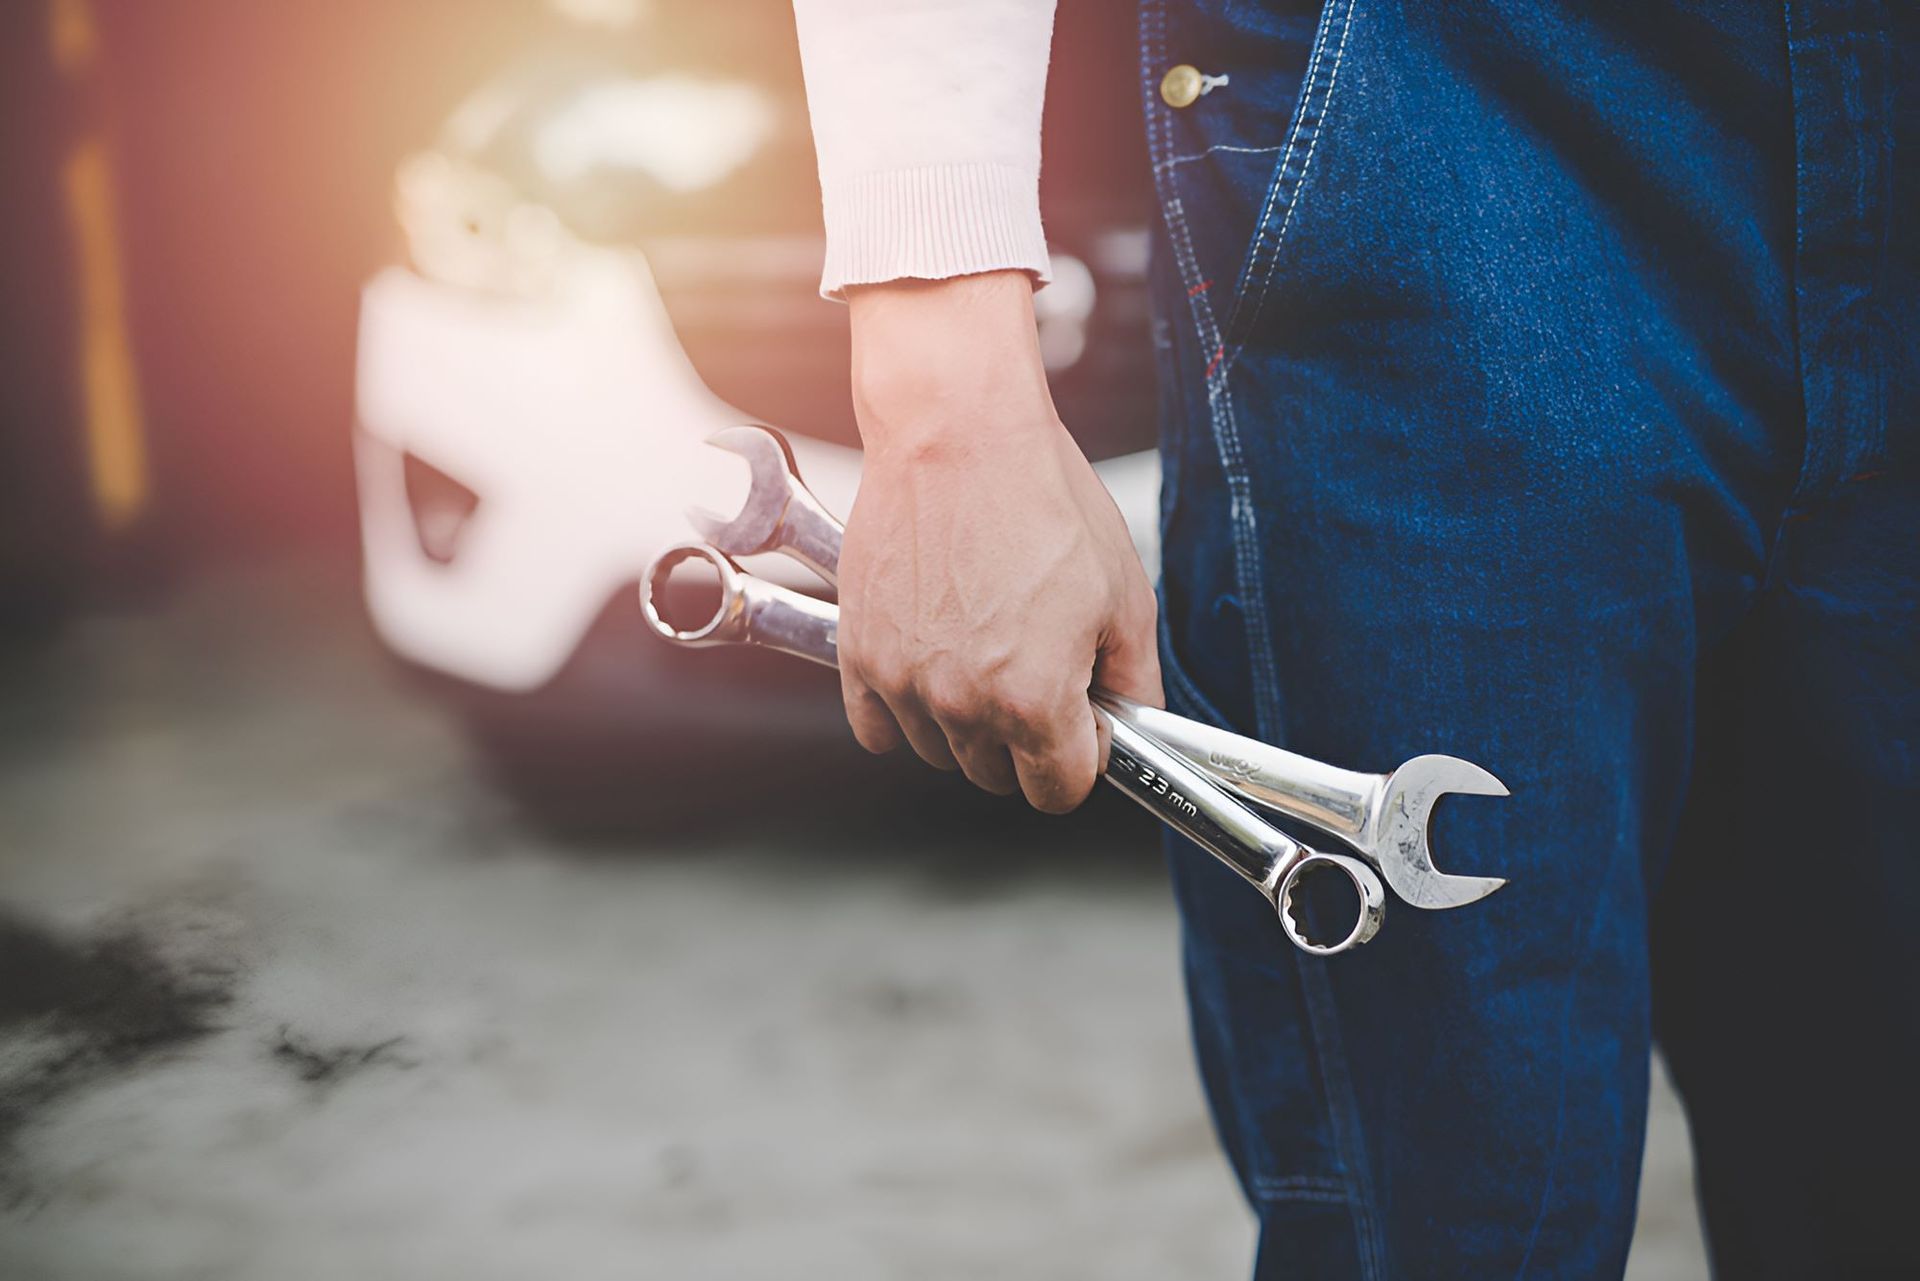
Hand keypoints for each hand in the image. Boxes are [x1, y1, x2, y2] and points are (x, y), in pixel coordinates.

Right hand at [839, 272, 1162, 812]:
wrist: (956, 433)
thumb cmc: (1040, 498)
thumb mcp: (1123, 592)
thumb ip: (1133, 678)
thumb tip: (1133, 721)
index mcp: (1034, 700)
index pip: (1059, 792)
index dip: (1080, 760)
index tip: (1082, 725)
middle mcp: (962, 704)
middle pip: (997, 777)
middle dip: (1025, 740)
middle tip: (1037, 672)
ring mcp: (904, 683)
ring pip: (940, 752)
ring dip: (964, 723)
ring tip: (984, 648)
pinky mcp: (859, 656)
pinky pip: (878, 728)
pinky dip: (904, 710)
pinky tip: (934, 662)